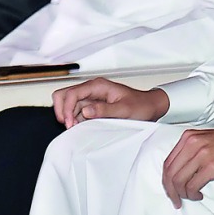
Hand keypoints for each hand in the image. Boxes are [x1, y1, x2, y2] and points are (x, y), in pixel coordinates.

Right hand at [53, 77, 168, 127]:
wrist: (151, 107)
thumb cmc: (141, 106)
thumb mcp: (124, 110)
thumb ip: (104, 110)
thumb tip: (85, 111)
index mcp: (98, 86)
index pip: (72, 93)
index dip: (66, 108)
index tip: (69, 122)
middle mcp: (92, 90)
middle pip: (64, 95)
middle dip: (62, 110)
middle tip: (70, 125)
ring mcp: (91, 98)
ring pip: (68, 104)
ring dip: (68, 116)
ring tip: (77, 128)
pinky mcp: (93, 107)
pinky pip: (76, 112)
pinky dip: (75, 119)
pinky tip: (82, 127)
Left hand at [161, 124, 213, 207]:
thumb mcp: (207, 141)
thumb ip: (192, 151)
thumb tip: (180, 172)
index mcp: (189, 137)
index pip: (167, 163)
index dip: (166, 180)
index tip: (170, 190)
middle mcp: (192, 144)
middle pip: (169, 173)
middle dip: (170, 191)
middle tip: (175, 200)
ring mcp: (201, 154)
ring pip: (178, 181)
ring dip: (181, 194)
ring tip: (190, 198)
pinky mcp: (212, 166)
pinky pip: (192, 186)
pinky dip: (192, 194)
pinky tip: (199, 195)